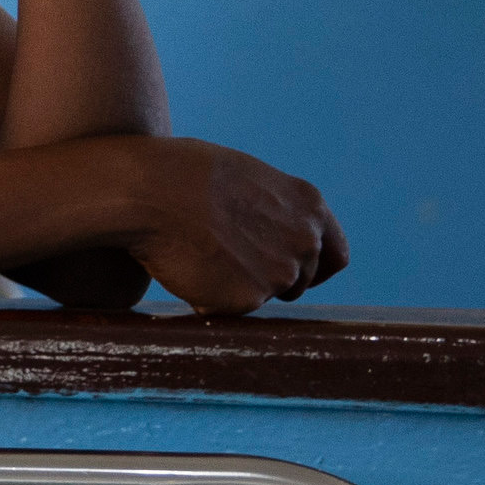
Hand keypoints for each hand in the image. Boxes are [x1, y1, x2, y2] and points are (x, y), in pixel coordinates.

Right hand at [116, 138, 347, 316]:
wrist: (149, 191)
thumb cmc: (182, 174)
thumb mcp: (247, 178)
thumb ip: (273, 209)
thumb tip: (265, 232)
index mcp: (310, 207)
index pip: (336, 255)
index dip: (314, 268)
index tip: (293, 273)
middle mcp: (306, 242)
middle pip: (300, 281)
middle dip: (269, 278)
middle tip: (227, 261)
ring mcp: (281, 274)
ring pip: (264, 295)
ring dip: (238, 287)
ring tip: (200, 257)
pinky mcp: (249, 300)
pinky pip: (230, 309)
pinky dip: (209, 299)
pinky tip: (186, 269)